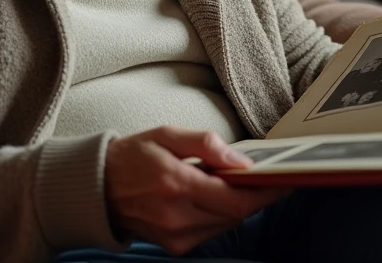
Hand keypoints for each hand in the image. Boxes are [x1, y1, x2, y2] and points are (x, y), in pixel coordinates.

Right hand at [104, 126, 287, 254]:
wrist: (97, 188)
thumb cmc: (133, 156)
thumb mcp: (168, 135)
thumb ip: (206, 144)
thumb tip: (241, 161)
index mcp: (177, 185)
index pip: (236, 199)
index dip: (266, 192)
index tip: (284, 180)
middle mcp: (177, 217)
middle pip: (236, 214)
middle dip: (257, 197)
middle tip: (269, 178)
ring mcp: (175, 236)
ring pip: (226, 225)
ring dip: (239, 206)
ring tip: (242, 184)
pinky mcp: (174, 246)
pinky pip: (211, 232)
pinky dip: (221, 215)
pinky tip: (218, 198)